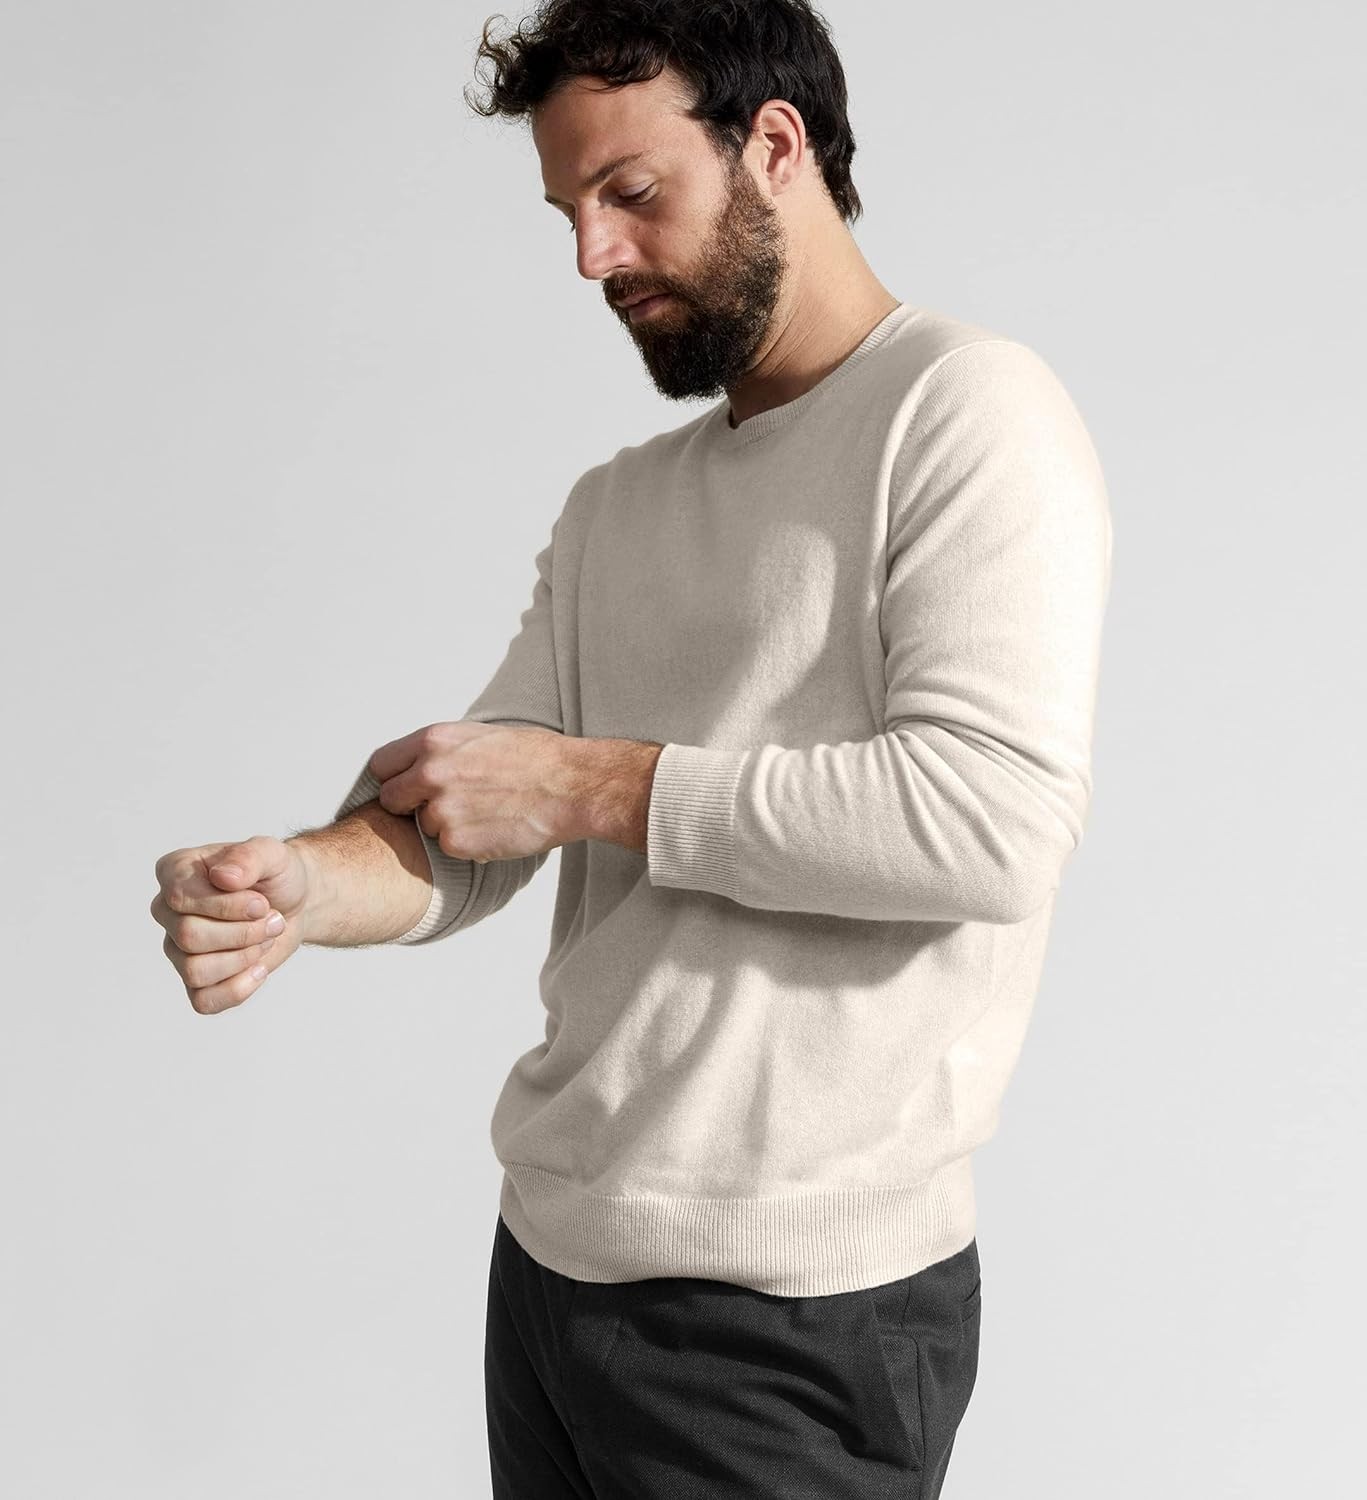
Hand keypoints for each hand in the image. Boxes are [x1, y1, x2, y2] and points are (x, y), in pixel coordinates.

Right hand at [150, 836, 310, 1013]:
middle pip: (189, 936)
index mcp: (175, 872)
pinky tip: (259, 968)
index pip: (180, 897)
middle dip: (244, 933)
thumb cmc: (276, 875)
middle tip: (273, 920)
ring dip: (244, 958)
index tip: (261, 902)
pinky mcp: (195, 981)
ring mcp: (177, 948)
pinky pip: (203, 1001)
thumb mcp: (272, 854)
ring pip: (195, 971)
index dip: (227, 907)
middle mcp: (167, 911)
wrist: (296, 903)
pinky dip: (239, 988)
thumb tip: (223, 877)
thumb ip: (249, 857)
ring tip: (265, 938)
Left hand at [370, 721, 575, 863]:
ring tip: (483, 813)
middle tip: (440, 805)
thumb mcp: (482, 735)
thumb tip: (422, 762)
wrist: (571, 786)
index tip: (405, 785)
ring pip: (423, 825)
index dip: (394, 777)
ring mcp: (442, 809)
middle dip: (409, 805)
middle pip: (390, 798)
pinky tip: (494, 828)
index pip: (382, 764)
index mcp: (435, 741)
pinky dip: (467, 843)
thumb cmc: (538, 758)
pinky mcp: (457, 841)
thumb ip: (445, 750)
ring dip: (445, 825)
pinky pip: (448, 847)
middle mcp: (431, 773)